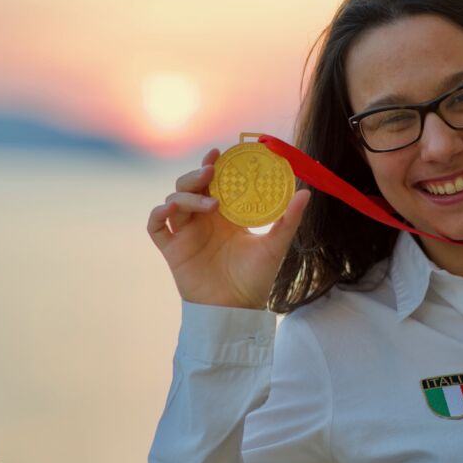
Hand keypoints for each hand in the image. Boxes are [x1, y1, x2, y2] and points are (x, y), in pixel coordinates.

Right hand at [147, 147, 310, 309]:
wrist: (236, 309)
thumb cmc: (256, 279)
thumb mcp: (276, 246)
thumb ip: (289, 219)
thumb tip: (307, 192)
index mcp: (225, 215)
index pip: (214, 181)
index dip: (213, 165)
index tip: (220, 153)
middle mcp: (203, 220)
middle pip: (189, 185)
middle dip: (196, 174)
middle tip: (210, 171)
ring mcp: (185, 233)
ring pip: (174, 200)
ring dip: (187, 195)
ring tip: (208, 204)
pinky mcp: (172, 249)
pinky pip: (156, 225)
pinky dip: (158, 213)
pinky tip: (171, 209)